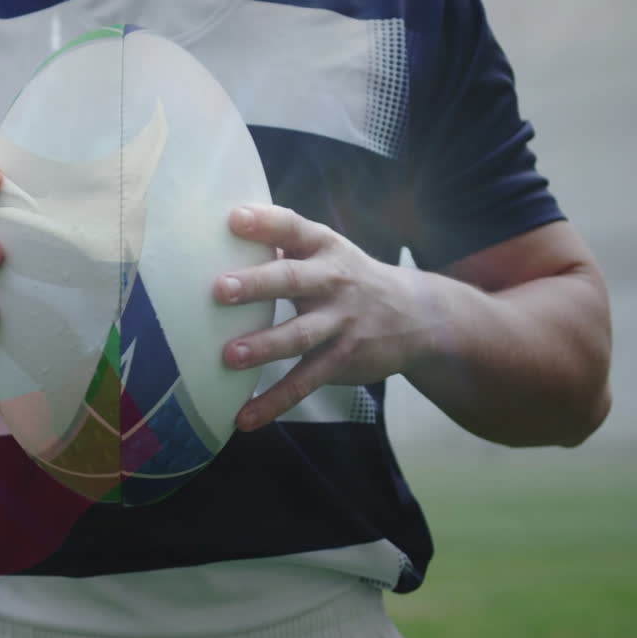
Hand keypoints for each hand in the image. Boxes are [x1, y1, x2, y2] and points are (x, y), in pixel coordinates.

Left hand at [214, 205, 431, 430]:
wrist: (416, 317)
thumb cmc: (350, 278)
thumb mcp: (327, 252)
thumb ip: (285, 245)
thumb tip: (223, 236)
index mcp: (324, 247)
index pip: (293, 228)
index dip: (265, 223)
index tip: (233, 219)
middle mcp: (332, 281)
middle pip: (292, 280)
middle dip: (257, 284)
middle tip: (220, 290)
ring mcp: (339, 323)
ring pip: (299, 335)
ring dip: (265, 346)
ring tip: (230, 356)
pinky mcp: (340, 360)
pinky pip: (304, 382)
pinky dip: (274, 402)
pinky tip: (244, 418)